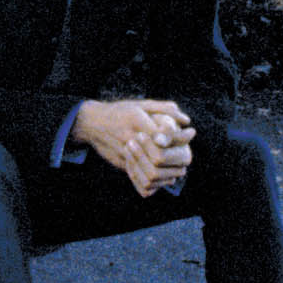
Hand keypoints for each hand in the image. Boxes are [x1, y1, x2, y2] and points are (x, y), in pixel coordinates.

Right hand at [72, 99, 194, 196]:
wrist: (91, 124)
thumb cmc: (119, 112)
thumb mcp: (141, 105)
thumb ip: (164, 109)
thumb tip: (185, 121)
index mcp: (136, 121)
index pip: (165, 134)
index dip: (181, 136)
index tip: (190, 133)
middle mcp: (129, 138)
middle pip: (160, 156)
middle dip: (178, 155)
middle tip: (187, 153)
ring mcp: (124, 152)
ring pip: (151, 170)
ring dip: (169, 170)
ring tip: (179, 164)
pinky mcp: (121, 163)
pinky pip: (142, 176)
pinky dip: (157, 177)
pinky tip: (165, 172)